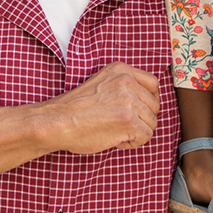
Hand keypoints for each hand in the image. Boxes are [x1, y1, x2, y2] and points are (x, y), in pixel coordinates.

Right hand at [42, 62, 159, 153]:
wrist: (58, 122)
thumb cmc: (76, 109)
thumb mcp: (103, 83)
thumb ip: (124, 87)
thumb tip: (147, 102)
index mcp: (121, 69)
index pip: (153, 84)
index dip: (148, 101)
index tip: (138, 111)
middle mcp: (127, 81)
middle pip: (155, 105)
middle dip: (142, 119)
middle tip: (121, 125)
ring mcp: (129, 100)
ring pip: (152, 122)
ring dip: (136, 132)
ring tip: (115, 131)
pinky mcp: (129, 120)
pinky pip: (146, 136)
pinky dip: (133, 143)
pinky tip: (116, 139)